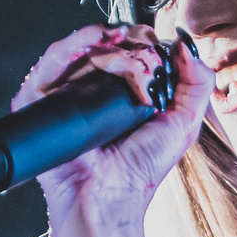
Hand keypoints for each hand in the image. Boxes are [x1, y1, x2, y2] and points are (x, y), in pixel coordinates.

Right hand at [9, 23, 214, 213]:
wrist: (106, 197)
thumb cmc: (140, 169)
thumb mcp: (184, 123)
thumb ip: (197, 83)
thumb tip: (184, 45)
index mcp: (124, 92)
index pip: (130, 49)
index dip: (142, 40)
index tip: (153, 42)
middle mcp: (94, 90)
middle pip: (104, 44)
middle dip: (125, 40)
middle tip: (139, 51)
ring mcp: (66, 94)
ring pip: (79, 49)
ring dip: (101, 40)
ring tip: (118, 43)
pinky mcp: (39, 101)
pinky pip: (50, 63)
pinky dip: (69, 47)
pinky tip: (88, 43)